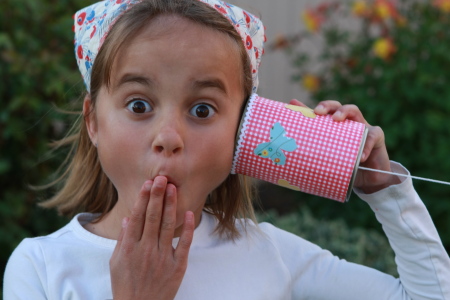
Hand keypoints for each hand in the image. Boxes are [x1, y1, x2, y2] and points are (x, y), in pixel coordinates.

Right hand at [110, 176, 194, 299]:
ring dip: (170, 205)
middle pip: (152, 217)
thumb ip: (122, 240)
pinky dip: (186, 228)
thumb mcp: (116, 263)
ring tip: (172, 188)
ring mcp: (162, 258)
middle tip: (161, 178)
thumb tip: (127, 218)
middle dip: (156, 196)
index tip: (147, 183)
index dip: (142, 199)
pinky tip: (187, 213)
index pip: (137, 217)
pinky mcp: (177, 266)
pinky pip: (183, 244)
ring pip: (167, 226)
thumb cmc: (125, 285)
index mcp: (129, 248)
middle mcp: (145, 250)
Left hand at [289, 99, 400, 193]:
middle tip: (318, 112)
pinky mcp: (377, 137)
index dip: (307, 107)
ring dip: (344, 112)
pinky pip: (372, 136)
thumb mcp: (328, 158)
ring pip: (354, 110)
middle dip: (327, 105)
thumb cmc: (345, 166)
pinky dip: (366, 145)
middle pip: (336, 105)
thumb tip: (286, 152)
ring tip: (336, 119)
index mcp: (334, 127)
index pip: (322, 112)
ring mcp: (362, 127)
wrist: (367, 181)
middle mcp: (347, 123)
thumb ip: (315, 150)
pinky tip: (361, 156)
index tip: (294, 104)